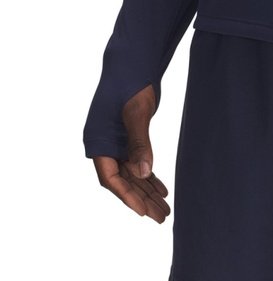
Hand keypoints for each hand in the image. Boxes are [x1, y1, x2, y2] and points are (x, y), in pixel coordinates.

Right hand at [91, 84, 170, 222]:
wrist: (132, 62)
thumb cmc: (130, 83)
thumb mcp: (136, 113)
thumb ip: (139, 143)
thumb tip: (142, 174)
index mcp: (98, 140)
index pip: (110, 178)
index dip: (127, 197)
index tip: (143, 213)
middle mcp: (104, 145)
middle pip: (123, 182)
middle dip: (142, 201)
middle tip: (162, 218)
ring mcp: (115, 143)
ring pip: (132, 176)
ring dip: (148, 193)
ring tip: (166, 210)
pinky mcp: (127, 140)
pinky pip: (137, 165)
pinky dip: (150, 178)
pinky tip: (162, 191)